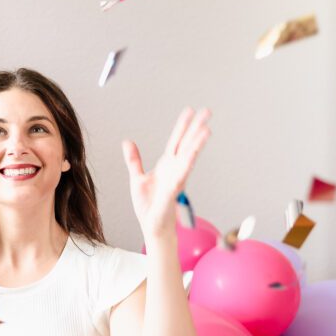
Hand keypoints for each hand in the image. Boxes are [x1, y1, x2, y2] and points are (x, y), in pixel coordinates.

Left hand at [122, 107, 211, 239]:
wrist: (151, 225)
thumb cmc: (148, 205)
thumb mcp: (137, 178)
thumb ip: (134, 160)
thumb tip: (128, 142)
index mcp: (166, 165)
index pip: (176, 141)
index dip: (182, 126)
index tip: (190, 111)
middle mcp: (174, 169)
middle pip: (187, 144)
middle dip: (196, 128)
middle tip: (208, 112)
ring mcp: (176, 179)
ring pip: (188, 157)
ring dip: (197, 144)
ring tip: (206, 129)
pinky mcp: (173, 191)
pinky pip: (181, 175)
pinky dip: (187, 164)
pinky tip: (193, 154)